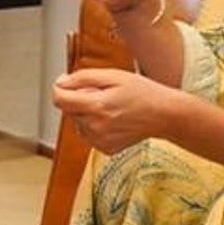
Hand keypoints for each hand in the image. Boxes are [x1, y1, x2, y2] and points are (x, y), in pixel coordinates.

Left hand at [52, 67, 173, 153]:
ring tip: (110, 108)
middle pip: (70, 111)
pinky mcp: (105, 149)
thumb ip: (82, 78)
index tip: (66, 84)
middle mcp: (96, 127)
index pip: (59, 100)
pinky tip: (113, 120)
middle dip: (79, 100)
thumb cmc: (142, 92)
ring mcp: (100, 141)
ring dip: (87, 114)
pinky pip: (89, 134)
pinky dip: (95, 127)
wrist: (164, 115)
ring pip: (78, 123)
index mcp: (96, 106)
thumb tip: (60, 83)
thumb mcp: (113, 75)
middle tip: (102, 94)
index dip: (60, 89)